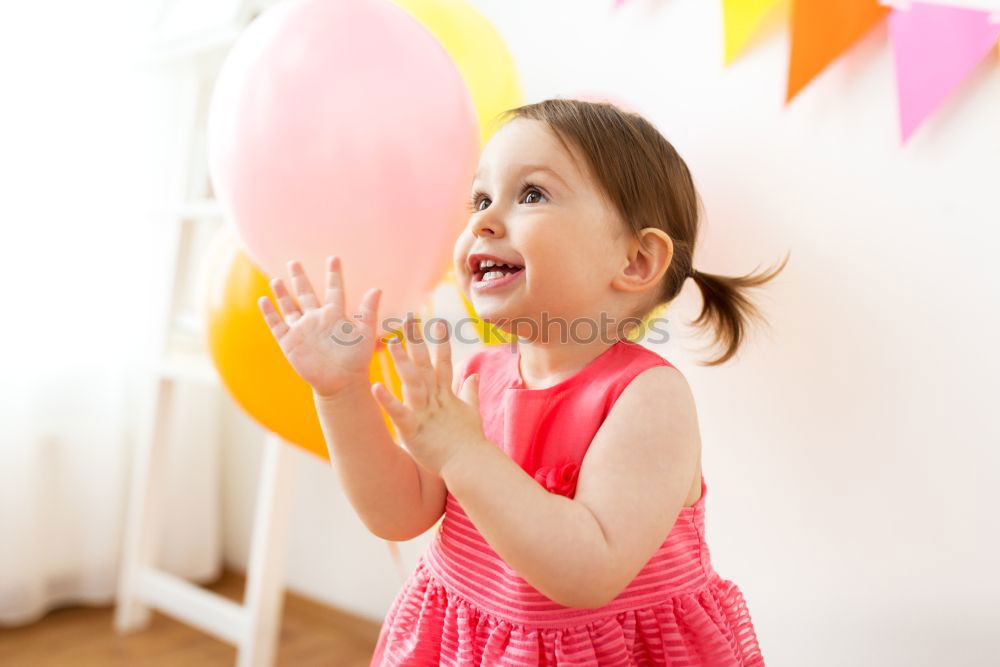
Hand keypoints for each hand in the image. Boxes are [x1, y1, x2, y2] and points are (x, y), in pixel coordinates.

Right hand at [258, 256, 380, 398]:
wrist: (341, 383)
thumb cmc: (356, 360)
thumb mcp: (365, 333)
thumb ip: (369, 311)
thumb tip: (378, 289)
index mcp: (335, 315)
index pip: (333, 290)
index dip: (333, 275)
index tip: (334, 258)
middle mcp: (317, 319)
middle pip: (305, 294)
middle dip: (299, 278)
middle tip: (294, 261)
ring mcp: (302, 330)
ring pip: (289, 307)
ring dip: (282, 293)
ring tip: (276, 279)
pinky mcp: (290, 342)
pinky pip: (277, 324)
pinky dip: (269, 313)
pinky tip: (263, 300)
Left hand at [371, 317, 486, 476]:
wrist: (470, 465)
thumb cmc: (470, 443)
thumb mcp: (472, 413)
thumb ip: (470, 393)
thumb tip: (474, 375)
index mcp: (447, 396)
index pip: (444, 363)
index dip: (440, 342)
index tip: (437, 322)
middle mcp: (436, 399)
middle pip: (425, 365)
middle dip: (417, 340)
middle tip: (408, 318)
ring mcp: (424, 412)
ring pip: (412, 381)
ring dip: (402, 361)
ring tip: (390, 343)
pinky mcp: (413, 428)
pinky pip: (398, 412)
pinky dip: (387, 400)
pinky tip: (376, 386)